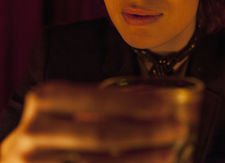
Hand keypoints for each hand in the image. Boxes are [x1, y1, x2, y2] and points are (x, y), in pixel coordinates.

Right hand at [0, 81, 186, 162]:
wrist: (19, 160)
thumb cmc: (53, 130)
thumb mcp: (72, 108)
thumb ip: (105, 102)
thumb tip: (154, 96)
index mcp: (47, 99)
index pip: (96, 99)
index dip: (133, 104)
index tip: (166, 106)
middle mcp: (35, 131)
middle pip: (100, 134)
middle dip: (145, 133)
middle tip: (177, 129)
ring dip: (140, 159)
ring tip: (170, 153)